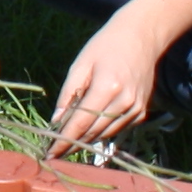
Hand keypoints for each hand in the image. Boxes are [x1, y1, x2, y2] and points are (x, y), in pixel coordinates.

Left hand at [47, 18, 165, 157]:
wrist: (142, 37)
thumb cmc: (105, 46)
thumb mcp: (80, 64)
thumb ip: (67, 93)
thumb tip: (55, 120)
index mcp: (107, 88)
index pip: (81, 123)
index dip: (63, 141)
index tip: (49, 153)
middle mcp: (124, 102)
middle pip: (93, 133)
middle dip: (71, 144)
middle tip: (53, 153)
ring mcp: (136, 109)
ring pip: (105, 135)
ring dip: (86, 141)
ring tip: (66, 144)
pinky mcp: (141, 112)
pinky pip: (117, 129)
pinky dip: (101, 132)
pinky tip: (88, 130)